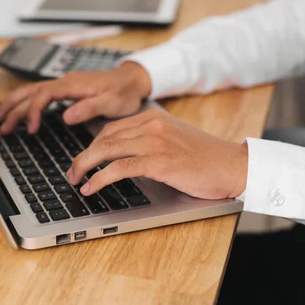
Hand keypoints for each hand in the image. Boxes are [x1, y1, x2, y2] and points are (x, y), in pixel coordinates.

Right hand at [0, 62, 151, 133]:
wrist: (132, 79)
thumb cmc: (123, 92)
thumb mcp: (110, 103)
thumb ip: (88, 109)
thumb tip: (66, 116)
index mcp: (73, 85)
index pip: (43, 96)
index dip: (33, 112)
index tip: (30, 130)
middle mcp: (64, 81)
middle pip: (31, 92)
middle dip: (13, 108)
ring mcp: (63, 84)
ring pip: (31, 90)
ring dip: (14, 102)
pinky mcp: (65, 88)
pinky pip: (39, 92)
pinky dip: (24, 98)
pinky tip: (16, 104)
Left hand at [66, 109, 247, 199]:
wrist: (233, 165)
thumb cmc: (206, 158)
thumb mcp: (174, 139)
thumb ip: (150, 140)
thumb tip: (122, 156)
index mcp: (153, 117)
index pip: (111, 128)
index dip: (92, 145)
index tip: (83, 159)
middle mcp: (151, 125)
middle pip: (103, 138)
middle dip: (82, 157)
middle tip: (71, 172)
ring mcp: (155, 141)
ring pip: (106, 150)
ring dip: (84, 167)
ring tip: (75, 180)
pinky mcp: (159, 161)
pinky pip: (119, 168)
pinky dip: (100, 178)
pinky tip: (91, 187)